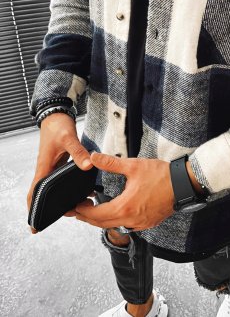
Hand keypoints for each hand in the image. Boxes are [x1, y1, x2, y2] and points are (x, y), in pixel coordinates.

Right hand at [26, 112, 93, 233]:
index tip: (34, 224)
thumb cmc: (58, 126)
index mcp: (44, 166)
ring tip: (78, 206)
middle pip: (43, 194)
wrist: (56, 114)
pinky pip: (60, 179)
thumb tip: (87, 166)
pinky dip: (67, 187)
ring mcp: (51, 166)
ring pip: (53, 187)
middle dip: (51, 207)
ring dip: (61, 197)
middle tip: (68, 215)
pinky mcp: (58, 162)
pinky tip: (82, 190)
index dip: (33, 208)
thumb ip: (78, 152)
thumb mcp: (68, 138)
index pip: (34, 192)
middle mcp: (45, 168)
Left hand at [70, 152, 175, 230]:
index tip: (74, 207)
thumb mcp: (133, 166)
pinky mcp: (148, 223)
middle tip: (77, 212)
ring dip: (102, 220)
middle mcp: (131, 220)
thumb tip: (93, 158)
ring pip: (115, 226)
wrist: (183, 184)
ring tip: (94, 210)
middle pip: (103, 224)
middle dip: (88, 218)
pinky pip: (127, 226)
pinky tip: (116, 211)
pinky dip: (116, 220)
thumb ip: (111, 163)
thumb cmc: (161, 175)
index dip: (83, 211)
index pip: (96, 214)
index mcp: (125, 207)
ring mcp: (140, 223)